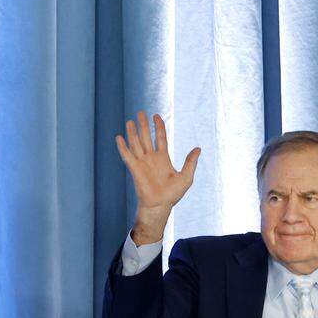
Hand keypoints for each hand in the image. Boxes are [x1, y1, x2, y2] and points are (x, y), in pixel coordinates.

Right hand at [114, 111, 200, 244]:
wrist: (160, 205)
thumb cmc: (173, 194)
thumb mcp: (186, 176)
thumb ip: (191, 162)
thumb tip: (198, 148)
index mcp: (163, 158)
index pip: (160, 137)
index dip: (158, 126)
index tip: (156, 115)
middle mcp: (151, 158)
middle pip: (146, 137)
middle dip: (143, 124)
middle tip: (140, 112)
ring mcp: (142, 163)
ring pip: (136, 143)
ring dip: (132, 132)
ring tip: (129, 121)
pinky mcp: (135, 169)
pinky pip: (127, 156)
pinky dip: (123, 147)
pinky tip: (119, 137)